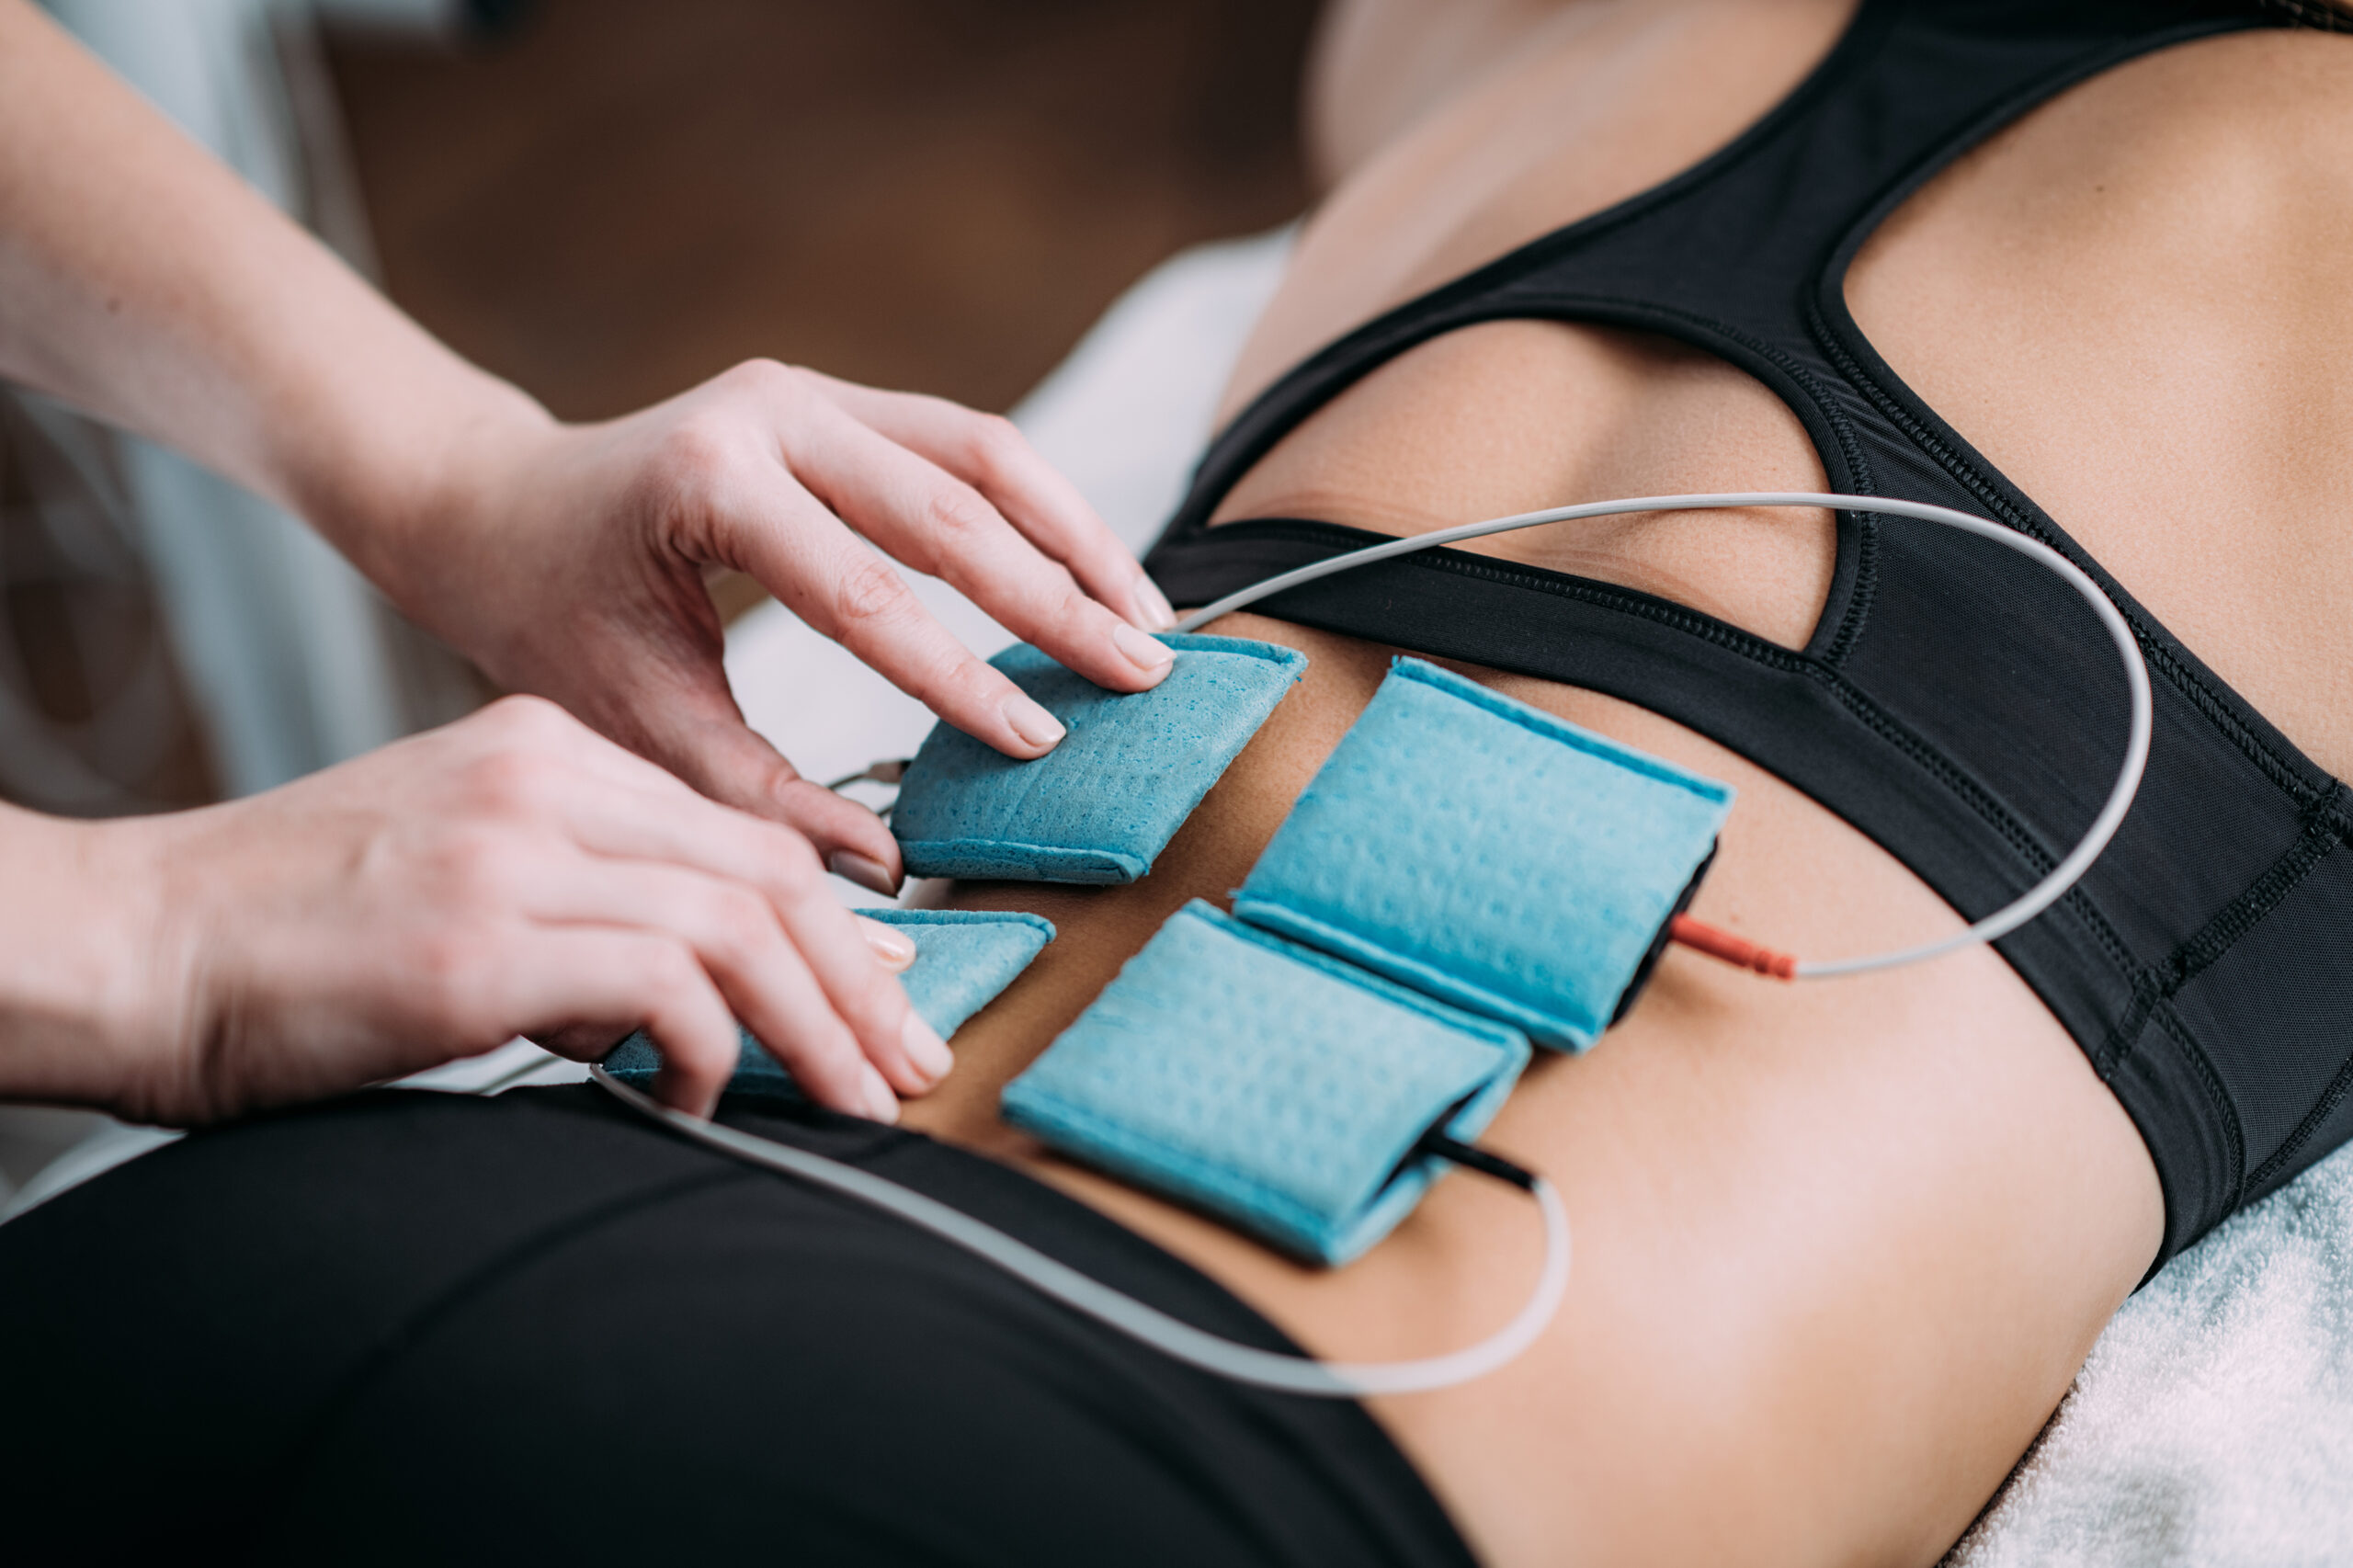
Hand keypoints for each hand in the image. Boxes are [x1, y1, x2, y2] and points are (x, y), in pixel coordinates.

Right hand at [40, 698, 943, 1125]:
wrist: (128, 944)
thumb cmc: (285, 934)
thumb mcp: (458, 875)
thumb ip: (581, 905)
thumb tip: (699, 998)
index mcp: (544, 749)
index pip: (738, 832)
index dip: (833, 923)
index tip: (882, 995)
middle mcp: (541, 778)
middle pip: (765, 870)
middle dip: (860, 977)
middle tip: (908, 1060)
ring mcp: (510, 851)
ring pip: (739, 923)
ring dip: (818, 1024)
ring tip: (854, 1100)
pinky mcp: (475, 940)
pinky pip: (663, 984)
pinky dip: (707, 1051)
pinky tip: (693, 1100)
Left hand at [365, 362, 1177, 894]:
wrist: (497, 507)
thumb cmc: (553, 618)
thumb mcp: (635, 722)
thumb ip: (759, 797)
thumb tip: (886, 873)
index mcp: (705, 483)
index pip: (865, 594)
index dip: (962, 678)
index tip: (1037, 744)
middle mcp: (768, 410)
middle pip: (950, 505)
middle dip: (1058, 598)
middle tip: (1142, 675)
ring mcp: (809, 390)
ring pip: (983, 450)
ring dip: (1074, 536)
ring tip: (1145, 619)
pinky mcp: (837, 397)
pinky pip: (964, 442)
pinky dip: (1037, 507)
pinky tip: (1088, 572)